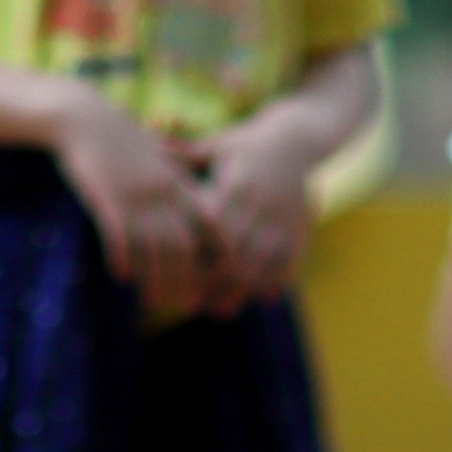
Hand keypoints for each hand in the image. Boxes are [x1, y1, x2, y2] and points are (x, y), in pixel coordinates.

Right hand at [50, 87, 210, 324]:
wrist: (85, 117)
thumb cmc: (123, 139)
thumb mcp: (160, 156)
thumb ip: (180, 180)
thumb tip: (199, 205)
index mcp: (178, 183)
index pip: (209, 224)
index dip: (219, 254)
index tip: (224, 280)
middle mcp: (162, 192)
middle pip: (182, 246)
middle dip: (187, 280)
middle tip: (189, 306)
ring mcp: (135, 196)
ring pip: (152, 248)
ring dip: (155, 279)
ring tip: (156, 302)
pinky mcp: (107, 198)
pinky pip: (119, 235)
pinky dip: (123, 257)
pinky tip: (121, 276)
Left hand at [179, 112, 313, 315]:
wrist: (296, 140)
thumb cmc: (245, 146)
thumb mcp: (217, 146)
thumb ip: (185, 154)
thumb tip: (152, 148)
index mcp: (237, 186)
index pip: (214, 230)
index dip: (196, 256)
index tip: (177, 276)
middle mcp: (262, 206)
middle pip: (235, 255)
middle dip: (213, 284)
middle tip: (192, 306)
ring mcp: (283, 221)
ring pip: (260, 266)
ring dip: (240, 292)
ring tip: (221, 311)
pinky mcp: (299, 231)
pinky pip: (286, 265)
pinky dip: (271, 284)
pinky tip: (256, 298)